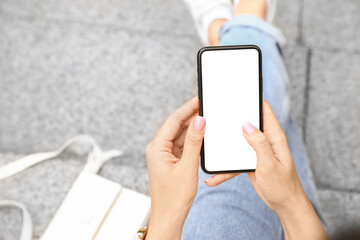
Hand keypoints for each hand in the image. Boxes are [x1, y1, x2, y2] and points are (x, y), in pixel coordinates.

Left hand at [145, 97, 205, 239]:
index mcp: (156, 147)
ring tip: (207, 118)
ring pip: (179, 134)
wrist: (169, 216)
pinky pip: (181, 144)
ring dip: (193, 127)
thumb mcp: (187, 167)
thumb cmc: (174, 197)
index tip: (199, 99)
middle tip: (206, 106)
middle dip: (191, 116)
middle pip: (176, 125)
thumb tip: (199, 121)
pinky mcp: (170, 160)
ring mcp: (163, 154)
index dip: (187, 108)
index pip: (173, 121)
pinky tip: (202, 135)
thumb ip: (193, 142)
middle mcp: (157, 148)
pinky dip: (192, 139)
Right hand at [204, 100, 326, 239]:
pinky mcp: (251, 160)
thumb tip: (247, 125)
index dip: (251, 100)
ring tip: (210, 147)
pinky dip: (225, 167)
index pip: (264, 110)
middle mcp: (266, 140)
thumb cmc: (283, 186)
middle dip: (232, 119)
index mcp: (274, 137)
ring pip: (238, 141)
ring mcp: (257, 150)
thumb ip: (259, 144)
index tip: (236, 95)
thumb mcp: (270, 165)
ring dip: (225, 145)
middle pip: (247, 123)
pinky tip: (214, 177)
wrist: (285, 205)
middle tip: (215, 116)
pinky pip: (235, 159)